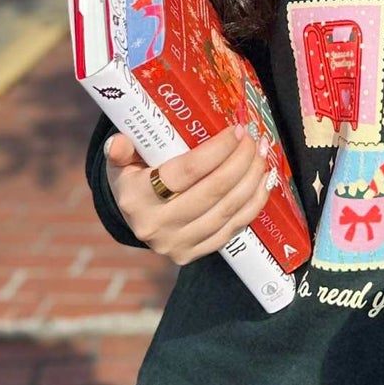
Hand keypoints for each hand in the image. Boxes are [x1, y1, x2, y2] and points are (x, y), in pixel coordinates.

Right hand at [103, 124, 275, 265]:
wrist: (134, 216)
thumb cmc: (135, 178)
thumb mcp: (121, 161)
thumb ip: (120, 150)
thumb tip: (119, 142)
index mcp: (136, 198)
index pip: (185, 172)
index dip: (217, 150)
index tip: (237, 130)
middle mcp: (155, 225)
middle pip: (212, 191)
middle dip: (241, 161)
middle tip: (255, 139)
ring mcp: (176, 244)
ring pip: (227, 210)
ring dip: (252, 179)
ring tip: (264, 155)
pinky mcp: (193, 254)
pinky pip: (233, 229)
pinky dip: (254, 203)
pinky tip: (263, 181)